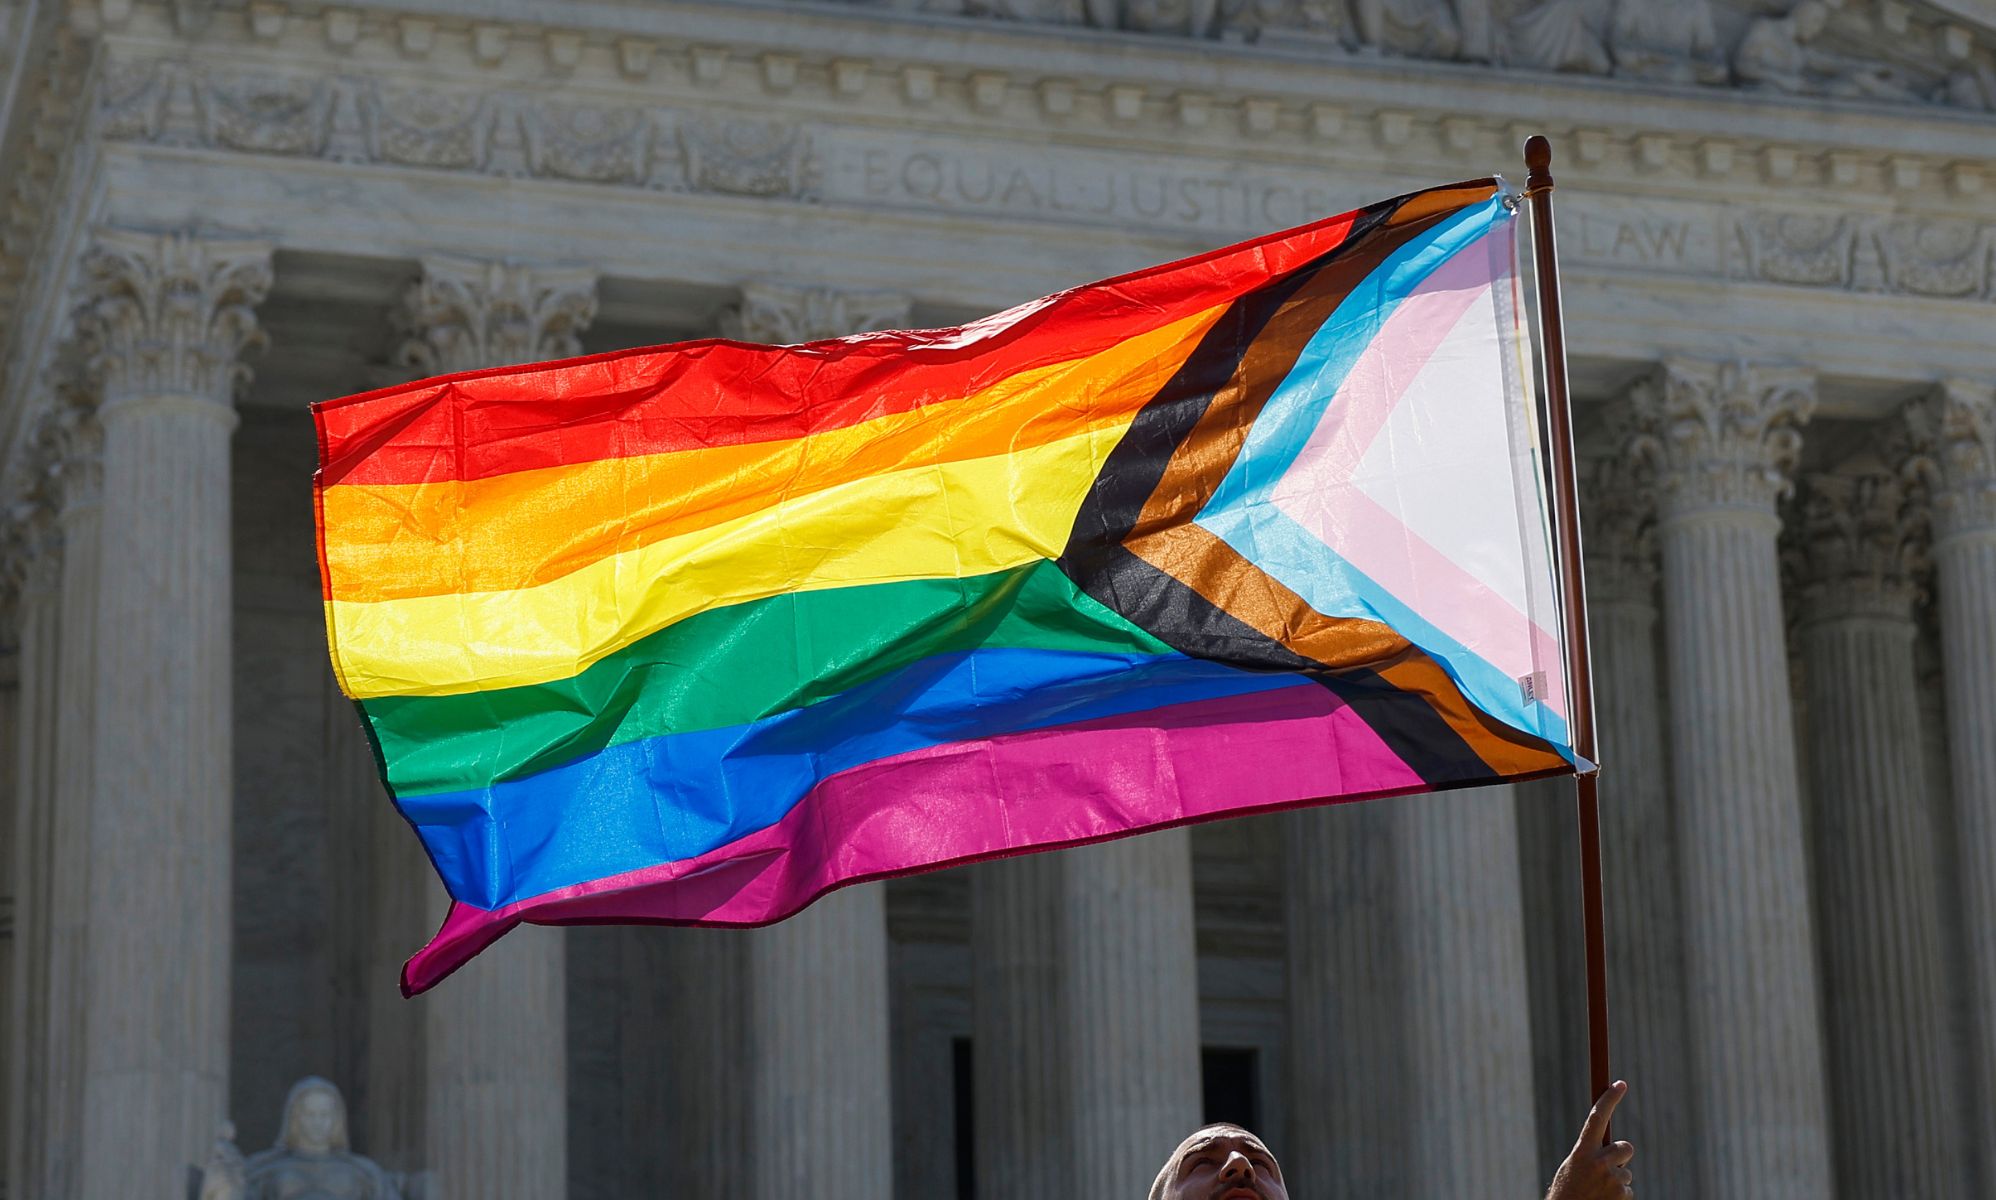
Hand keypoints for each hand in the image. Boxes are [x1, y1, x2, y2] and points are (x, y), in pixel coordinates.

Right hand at [1546, 1081, 1634, 1199]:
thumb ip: (1589, 1153)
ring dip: (1617, 1180)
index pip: (1597, 1118)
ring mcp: (1612, 1179)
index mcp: (1581, 1151)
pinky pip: (1628, 1189)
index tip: (1620, 1084)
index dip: (1609, 1099)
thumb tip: (1613, 1144)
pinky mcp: (1623, 1195)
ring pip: (1626, 1172)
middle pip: (1624, 1147)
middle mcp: (1598, 1162)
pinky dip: (1619, 1196)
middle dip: (1620, 1156)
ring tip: (1599, 1192)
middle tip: (1606, 1169)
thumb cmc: (1568, 1191)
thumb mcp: (1573, 1167)